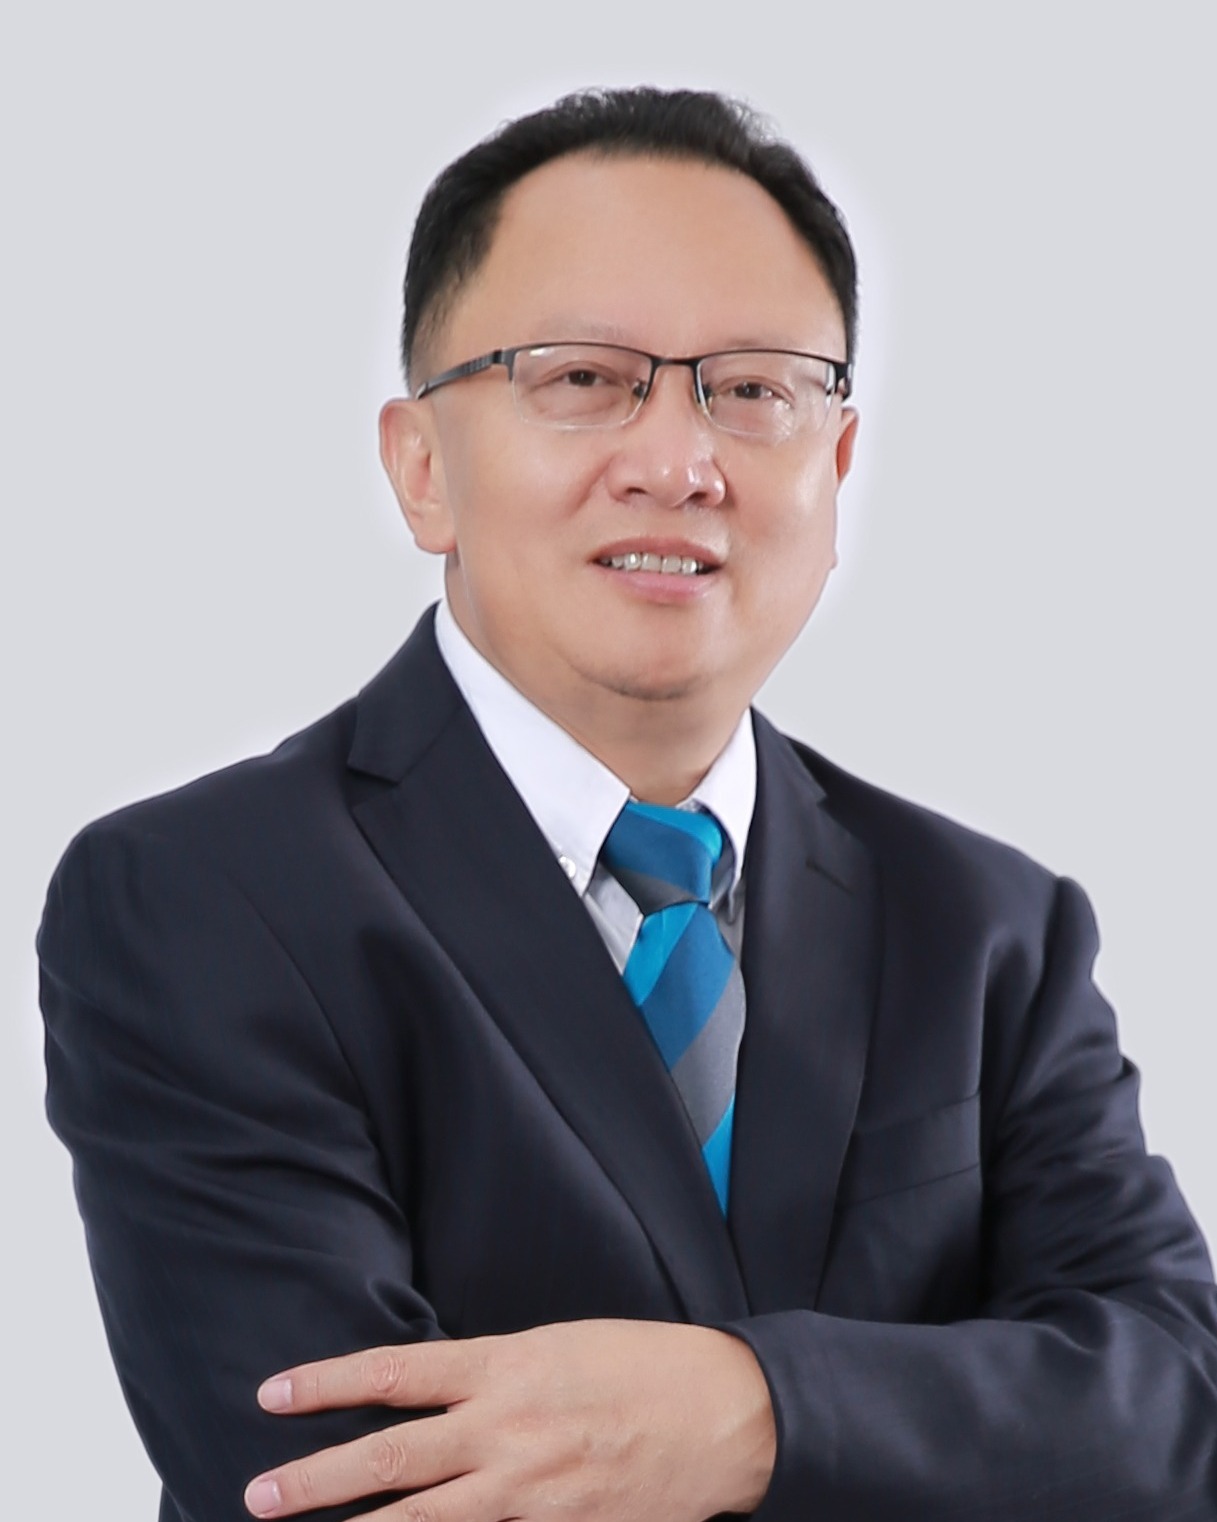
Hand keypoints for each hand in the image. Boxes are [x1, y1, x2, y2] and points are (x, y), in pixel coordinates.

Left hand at [243, 1318, 775, 1521]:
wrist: (721, 1412)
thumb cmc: (639, 1366)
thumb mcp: (555, 1347)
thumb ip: (489, 1377)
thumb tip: (426, 1402)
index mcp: (505, 1366)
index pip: (394, 1374)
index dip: (327, 1384)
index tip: (272, 1395)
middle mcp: (505, 1429)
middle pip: (391, 1457)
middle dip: (317, 1482)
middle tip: (259, 1496)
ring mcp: (530, 1493)